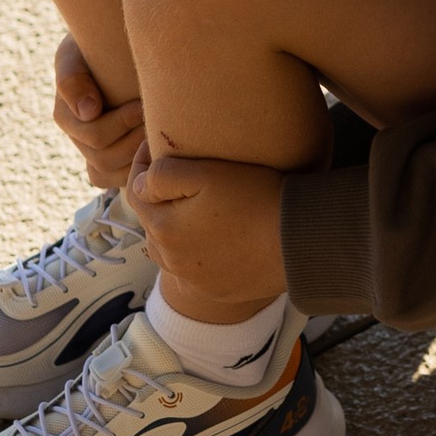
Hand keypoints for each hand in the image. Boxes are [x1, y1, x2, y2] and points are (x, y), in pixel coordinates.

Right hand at [53, 34, 145, 185]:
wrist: (111, 50)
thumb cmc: (94, 47)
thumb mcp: (75, 54)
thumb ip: (72, 78)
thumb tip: (88, 112)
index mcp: (65, 115)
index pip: (93, 134)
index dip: (122, 123)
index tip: (143, 104)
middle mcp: (76, 139)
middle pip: (103, 158)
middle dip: (134, 140)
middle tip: (159, 122)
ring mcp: (93, 153)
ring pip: (111, 174)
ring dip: (137, 159)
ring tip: (158, 136)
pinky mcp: (111, 162)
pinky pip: (118, 180)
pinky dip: (136, 171)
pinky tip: (156, 152)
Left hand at [123, 145, 289, 315]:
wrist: (300, 241)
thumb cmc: (255, 200)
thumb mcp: (205, 174)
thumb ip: (162, 175)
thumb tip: (140, 184)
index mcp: (163, 230)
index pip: (135, 193)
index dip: (140, 164)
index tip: (154, 144)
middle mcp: (173, 261)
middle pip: (153, 223)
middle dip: (158, 199)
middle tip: (178, 176)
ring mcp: (196, 280)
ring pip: (171, 250)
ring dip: (175, 229)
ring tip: (194, 209)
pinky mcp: (219, 290)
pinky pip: (196, 270)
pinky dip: (197, 253)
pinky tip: (215, 238)